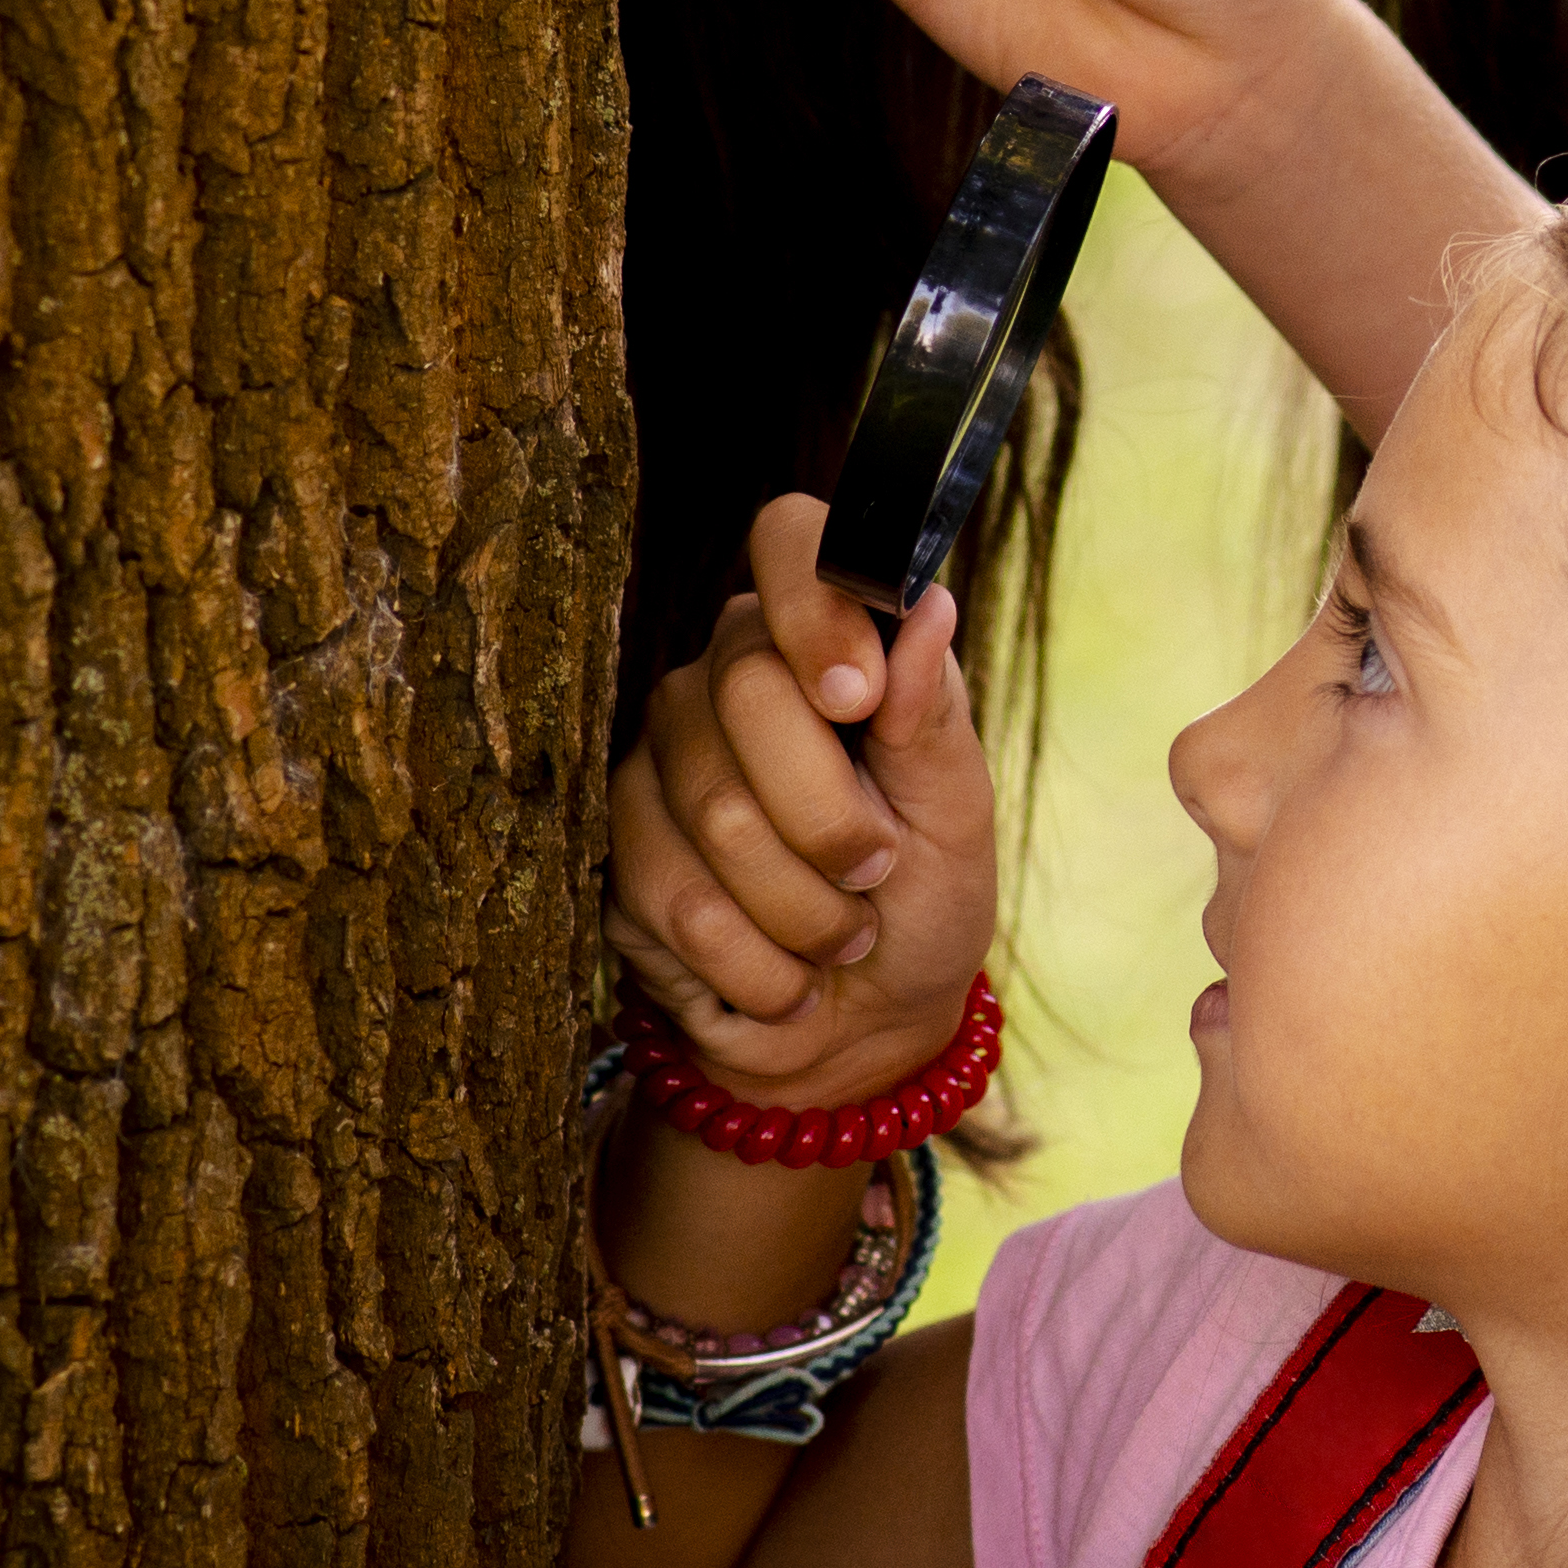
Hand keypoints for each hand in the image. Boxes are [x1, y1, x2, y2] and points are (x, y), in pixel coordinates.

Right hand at [607, 493, 1000, 1107]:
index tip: (858, 699)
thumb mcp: (955, 811)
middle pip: (751, 696)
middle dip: (837, 819)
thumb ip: (931, 712)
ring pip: (717, 812)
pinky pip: (678, 897)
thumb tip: (928, 602)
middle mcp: (726, 676)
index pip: (788, 541)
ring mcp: (658, 758)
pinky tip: (782, 972)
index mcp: (821, 636)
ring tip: (837, 933)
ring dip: (807, 908)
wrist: (862, 1027)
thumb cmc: (921, 899)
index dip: (815, 612)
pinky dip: (759, 961)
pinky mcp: (612, 848)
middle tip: (874, 872)